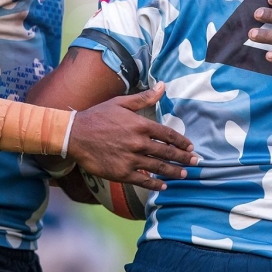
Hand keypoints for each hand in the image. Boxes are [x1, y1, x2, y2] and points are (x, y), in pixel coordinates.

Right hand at [66, 84, 198, 190]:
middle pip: (167, 152)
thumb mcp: (121, 103)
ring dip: (174, 172)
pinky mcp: (122, 173)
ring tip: (185, 175)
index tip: (190, 147)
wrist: (75, 135)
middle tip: (196, 162)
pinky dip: (155, 184)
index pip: (168, 134)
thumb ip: (144, 97)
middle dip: (184, 158)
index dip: (181, 141)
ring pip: (159, 167)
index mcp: (140, 124)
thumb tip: (163, 86)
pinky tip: (164, 185)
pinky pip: (143, 180)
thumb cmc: (98, 116)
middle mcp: (139, 142)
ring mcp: (131, 159)